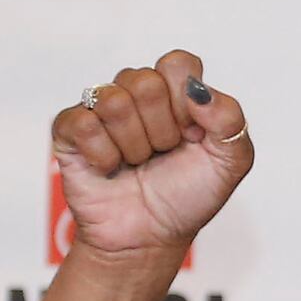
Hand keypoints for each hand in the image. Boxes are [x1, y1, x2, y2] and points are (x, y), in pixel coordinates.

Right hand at [51, 53, 250, 264]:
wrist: (151, 237)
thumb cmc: (189, 196)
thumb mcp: (231, 162)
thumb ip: (230, 119)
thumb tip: (198, 90)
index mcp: (176, 91)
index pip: (178, 63)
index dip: (186, 102)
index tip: (192, 134)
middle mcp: (137, 93)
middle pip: (145, 82)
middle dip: (162, 130)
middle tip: (162, 153)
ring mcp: (101, 110)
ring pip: (113, 101)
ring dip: (134, 145)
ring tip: (138, 163)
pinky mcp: (70, 131)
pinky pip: (82, 122)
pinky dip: (104, 155)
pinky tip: (110, 168)